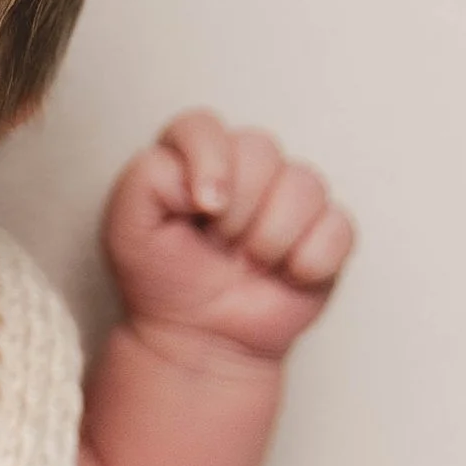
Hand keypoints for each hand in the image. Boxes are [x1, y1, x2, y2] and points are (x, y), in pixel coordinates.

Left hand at [102, 111, 355, 364]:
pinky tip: (287, 276)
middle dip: (237, 210)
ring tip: (249, 265)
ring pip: (306, 184)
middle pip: (260, 149)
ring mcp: (291, 198)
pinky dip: (311, 260)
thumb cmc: (163, 279)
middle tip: (218, 247)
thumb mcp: (127, 228)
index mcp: (195, 158)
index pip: (202, 126)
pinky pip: (339, 227)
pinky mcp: (326, 232)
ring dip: (271, 237)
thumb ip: (147, 178)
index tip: (203, 208)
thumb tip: (205, 176)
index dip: (209, 161)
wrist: (195, 339)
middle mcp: (246, 167)